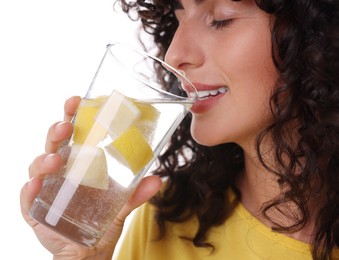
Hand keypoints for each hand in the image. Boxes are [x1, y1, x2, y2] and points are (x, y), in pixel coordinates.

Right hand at [20, 97, 161, 258]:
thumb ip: (137, 193)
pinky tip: (35, 186)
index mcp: (80, 162)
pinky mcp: (36, 209)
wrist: (89, 250)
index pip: (74, 133)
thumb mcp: (122, 204)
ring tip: (56, 160)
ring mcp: (47, 188)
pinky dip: (29, 191)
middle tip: (66, 124)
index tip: (78, 100)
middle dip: (58, 131)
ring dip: (45, 160)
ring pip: (38, 167)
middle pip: (55, 144)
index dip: (73, 116)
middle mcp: (61, 171)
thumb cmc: (101, 219)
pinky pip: (28, 198)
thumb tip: (158, 179)